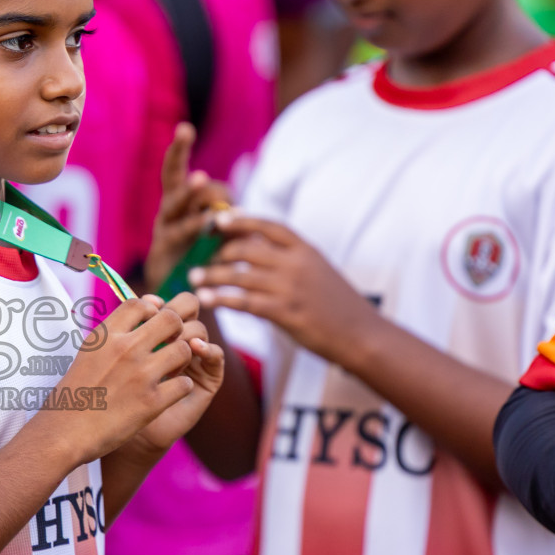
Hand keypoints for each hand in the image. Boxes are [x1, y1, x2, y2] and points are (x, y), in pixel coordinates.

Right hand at [36, 295, 208, 465]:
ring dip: (182, 360)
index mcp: (105, 335)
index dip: (152, 311)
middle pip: (171, 319)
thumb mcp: (87, 354)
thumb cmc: (73, 395)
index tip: (150, 325)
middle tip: (170, 344)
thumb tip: (138, 316)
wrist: (64, 434)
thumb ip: (112, 336)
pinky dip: (181, 388)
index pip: (140, 303)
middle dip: (177, 330)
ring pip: (185, 350)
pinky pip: (185, 384)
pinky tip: (169, 393)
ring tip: (172, 371)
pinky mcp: (152, 402)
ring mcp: (140, 375)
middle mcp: (125, 349)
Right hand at [143, 122, 231, 292]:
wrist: (180, 296)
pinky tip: (210, 221)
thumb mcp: (216, 235)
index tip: (185, 127)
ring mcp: (164, 227)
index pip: (179, 169)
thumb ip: (227, 220)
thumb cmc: (200, 259)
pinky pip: (180, 232)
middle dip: (178, 152)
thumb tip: (244, 215)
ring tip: (201, 178)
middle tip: (185, 131)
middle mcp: (168, 209)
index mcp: (180, 201)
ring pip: (176, 203)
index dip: (180, 148)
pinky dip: (196, 225)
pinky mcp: (163, 248)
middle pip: (171, 176)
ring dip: (189, 191)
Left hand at [191, 212, 379, 363]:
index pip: (268, 226)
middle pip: (247, 248)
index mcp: (306, 250)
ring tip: (192, 278)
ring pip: (240, 274)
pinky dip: (221, 299)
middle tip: (197, 256)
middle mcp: (297, 264)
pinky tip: (205, 299)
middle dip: (217, 250)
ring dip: (212, 275)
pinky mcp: (285, 312)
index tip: (217, 219)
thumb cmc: (338, 304)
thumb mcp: (318, 270)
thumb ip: (290, 258)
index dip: (240, 220)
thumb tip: (256, 246)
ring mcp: (291, 287)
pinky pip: (244, 301)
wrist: (363, 335)